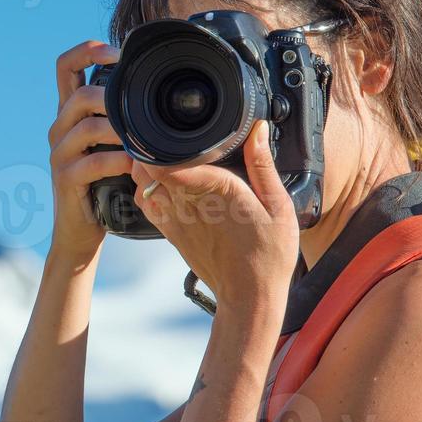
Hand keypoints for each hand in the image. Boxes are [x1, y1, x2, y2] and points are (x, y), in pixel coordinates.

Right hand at [47, 41, 133, 263]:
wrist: (81, 232)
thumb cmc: (104, 186)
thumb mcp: (111, 145)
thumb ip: (123, 120)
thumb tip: (161, 94)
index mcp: (69, 114)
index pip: (65, 66)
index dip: (88, 51)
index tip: (117, 54)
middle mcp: (59, 129)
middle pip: (79, 95)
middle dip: (114, 99)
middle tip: (141, 112)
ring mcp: (59, 154)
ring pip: (88, 127)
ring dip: (122, 132)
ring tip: (145, 142)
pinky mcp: (65, 178)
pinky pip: (94, 162)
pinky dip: (120, 161)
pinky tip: (137, 166)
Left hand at [129, 121, 299, 310]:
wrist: (249, 297)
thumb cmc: (270, 254)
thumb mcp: (278, 206)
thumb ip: (263, 166)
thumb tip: (258, 130)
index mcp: (216, 191)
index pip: (170, 162)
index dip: (158, 142)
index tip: (159, 124)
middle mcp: (188, 204)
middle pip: (149, 168)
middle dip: (148, 147)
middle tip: (159, 131)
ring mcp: (175, 219)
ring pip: (142, 184)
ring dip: (145, 167)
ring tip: (159, 152)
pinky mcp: (170, 232)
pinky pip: (145, 204)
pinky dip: (144, 188)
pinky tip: (159, 180)